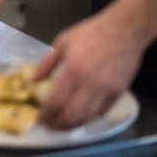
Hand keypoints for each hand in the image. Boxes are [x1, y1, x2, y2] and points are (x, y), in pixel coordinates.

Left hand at [33, 0, 156, 129]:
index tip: (39, 118)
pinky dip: (90, 118)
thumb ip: (47, 63)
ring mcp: (106, 89)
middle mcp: (89, 83)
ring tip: (63, 125)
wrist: (124, 29)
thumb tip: (33, 80)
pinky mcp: (119, 92)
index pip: (56, 100)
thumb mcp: (63, 41)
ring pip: (88, 116)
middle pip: (72, 114)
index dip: (46, 113)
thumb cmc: (91, 32)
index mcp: (73, 70)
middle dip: (58, 124)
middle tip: (50, 126)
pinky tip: (81, 117)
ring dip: (73, 124)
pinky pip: (102, 111)